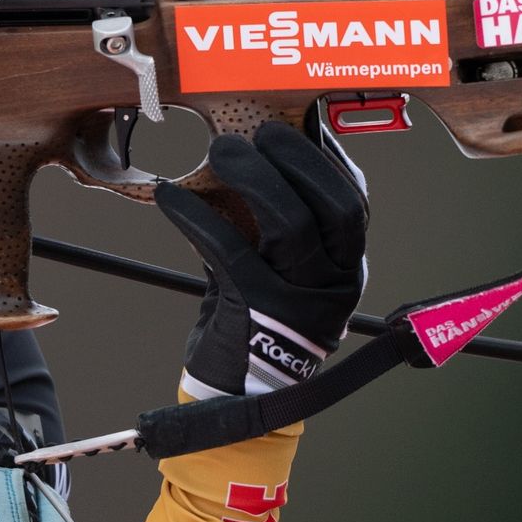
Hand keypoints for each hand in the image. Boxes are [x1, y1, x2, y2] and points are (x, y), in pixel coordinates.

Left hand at [157, 121, 368, 399]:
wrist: (237, 396)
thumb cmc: (255, 320)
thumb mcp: (282, 273)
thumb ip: (276, 224)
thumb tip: (255, 155)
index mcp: (347, 269)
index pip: (353, 205)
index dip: (329, 161)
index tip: (303, 126)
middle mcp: (336, 285)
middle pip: (334, 208)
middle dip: (298, 159)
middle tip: (258, 132)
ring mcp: (301, 301)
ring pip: (290, 224)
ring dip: (252, 178)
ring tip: (220, 150)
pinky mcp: (258, 312)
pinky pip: (229, 250)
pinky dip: (195, 216)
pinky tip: (168, 196)